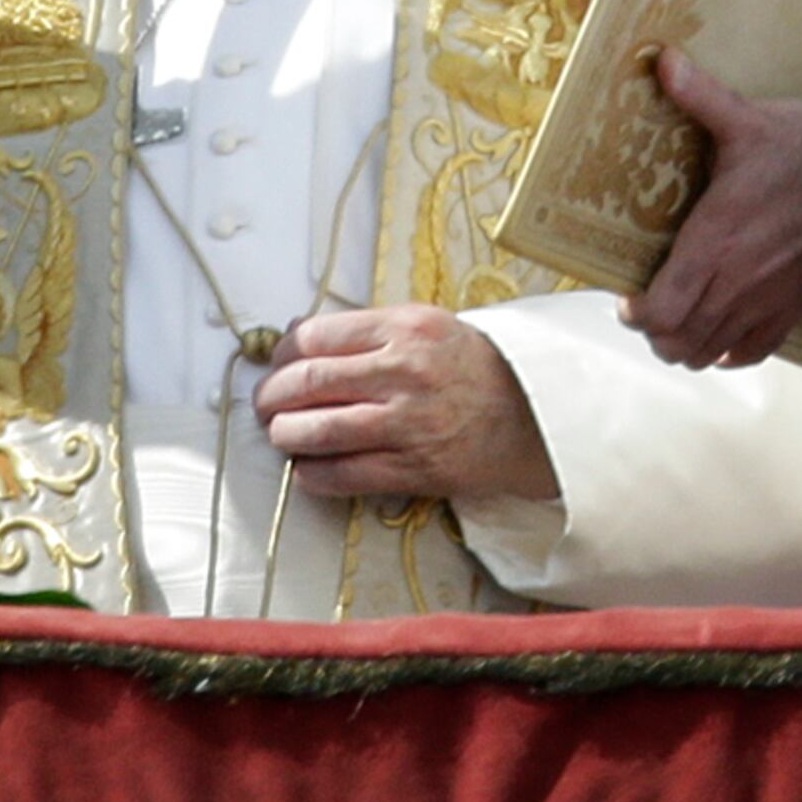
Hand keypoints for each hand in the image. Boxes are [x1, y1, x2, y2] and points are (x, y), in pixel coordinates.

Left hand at [251, 306, 558, 502]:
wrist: (535, 417)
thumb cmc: (475, 368)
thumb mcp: (427, 326)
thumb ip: (368, 330)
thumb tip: (299, 336)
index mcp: (406, 327)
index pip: (318, 336)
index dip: (284, 353)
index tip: (277, 364)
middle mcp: (405, 371)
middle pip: (309, 382)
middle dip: (272, 396)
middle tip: (265, 405)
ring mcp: (409, 423)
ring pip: (319, 430)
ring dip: (286, 435)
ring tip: (281, 435)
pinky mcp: (415, 469)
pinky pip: (345, 475)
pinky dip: (314, 474)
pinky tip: (307, 470)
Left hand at [625, 48, 801, 369]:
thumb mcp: (749, 120)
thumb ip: (699, 95)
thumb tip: (661, 58)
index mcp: (714, 242)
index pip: (661, 310)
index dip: (636, 313)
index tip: (627, 296)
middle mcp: (735, 283)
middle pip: (677, 341)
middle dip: (654, 331)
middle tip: (647, 307)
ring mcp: (767, 302)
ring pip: (709, 353)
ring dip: (686, 344)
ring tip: (678, 319)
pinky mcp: (795, 307)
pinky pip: (752, 352)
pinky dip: (727, 350)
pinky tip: (721, 329)